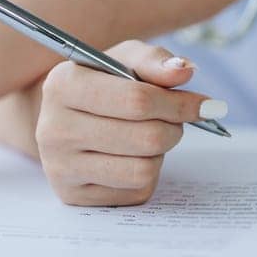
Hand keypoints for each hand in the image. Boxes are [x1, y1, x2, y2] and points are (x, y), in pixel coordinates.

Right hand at [34, 41, 224, 206]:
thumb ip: (155, 61)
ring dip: (159, 154)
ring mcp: (60, 166)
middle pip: (146, 138)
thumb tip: (184, 72)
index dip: (178, 103)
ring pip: (143, 169)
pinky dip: (145, 175)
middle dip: (173, 128)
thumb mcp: (123, 61)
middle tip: (173, 121)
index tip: (204, 105)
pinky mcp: (73, 195)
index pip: (137, 100)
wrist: (64, 120)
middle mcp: (53, 128)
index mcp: (62, 85)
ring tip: (147, 138)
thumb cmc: (101, 85)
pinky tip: (129, 158)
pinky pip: (135, 191)